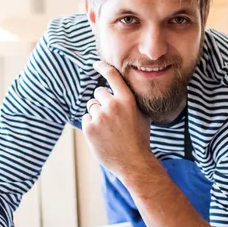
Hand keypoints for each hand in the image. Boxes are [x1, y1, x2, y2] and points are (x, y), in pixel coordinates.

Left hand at [83, 60, 155, 177]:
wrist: (133, 162)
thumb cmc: (139, 138)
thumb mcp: (141, 113)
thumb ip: (129, 99)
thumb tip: (120, 86)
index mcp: (127, 99)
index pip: (112, 75)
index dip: (103, 67)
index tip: (96, 64)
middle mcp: (112, 105)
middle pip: (98, 92)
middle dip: (102, 102)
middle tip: (112, 118)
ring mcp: (100, 117)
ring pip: (91, 106)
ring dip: (97, 114)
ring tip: (109, 129)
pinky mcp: (89, 128)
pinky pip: (86, 118)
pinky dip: (91, 125)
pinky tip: (102, 135)